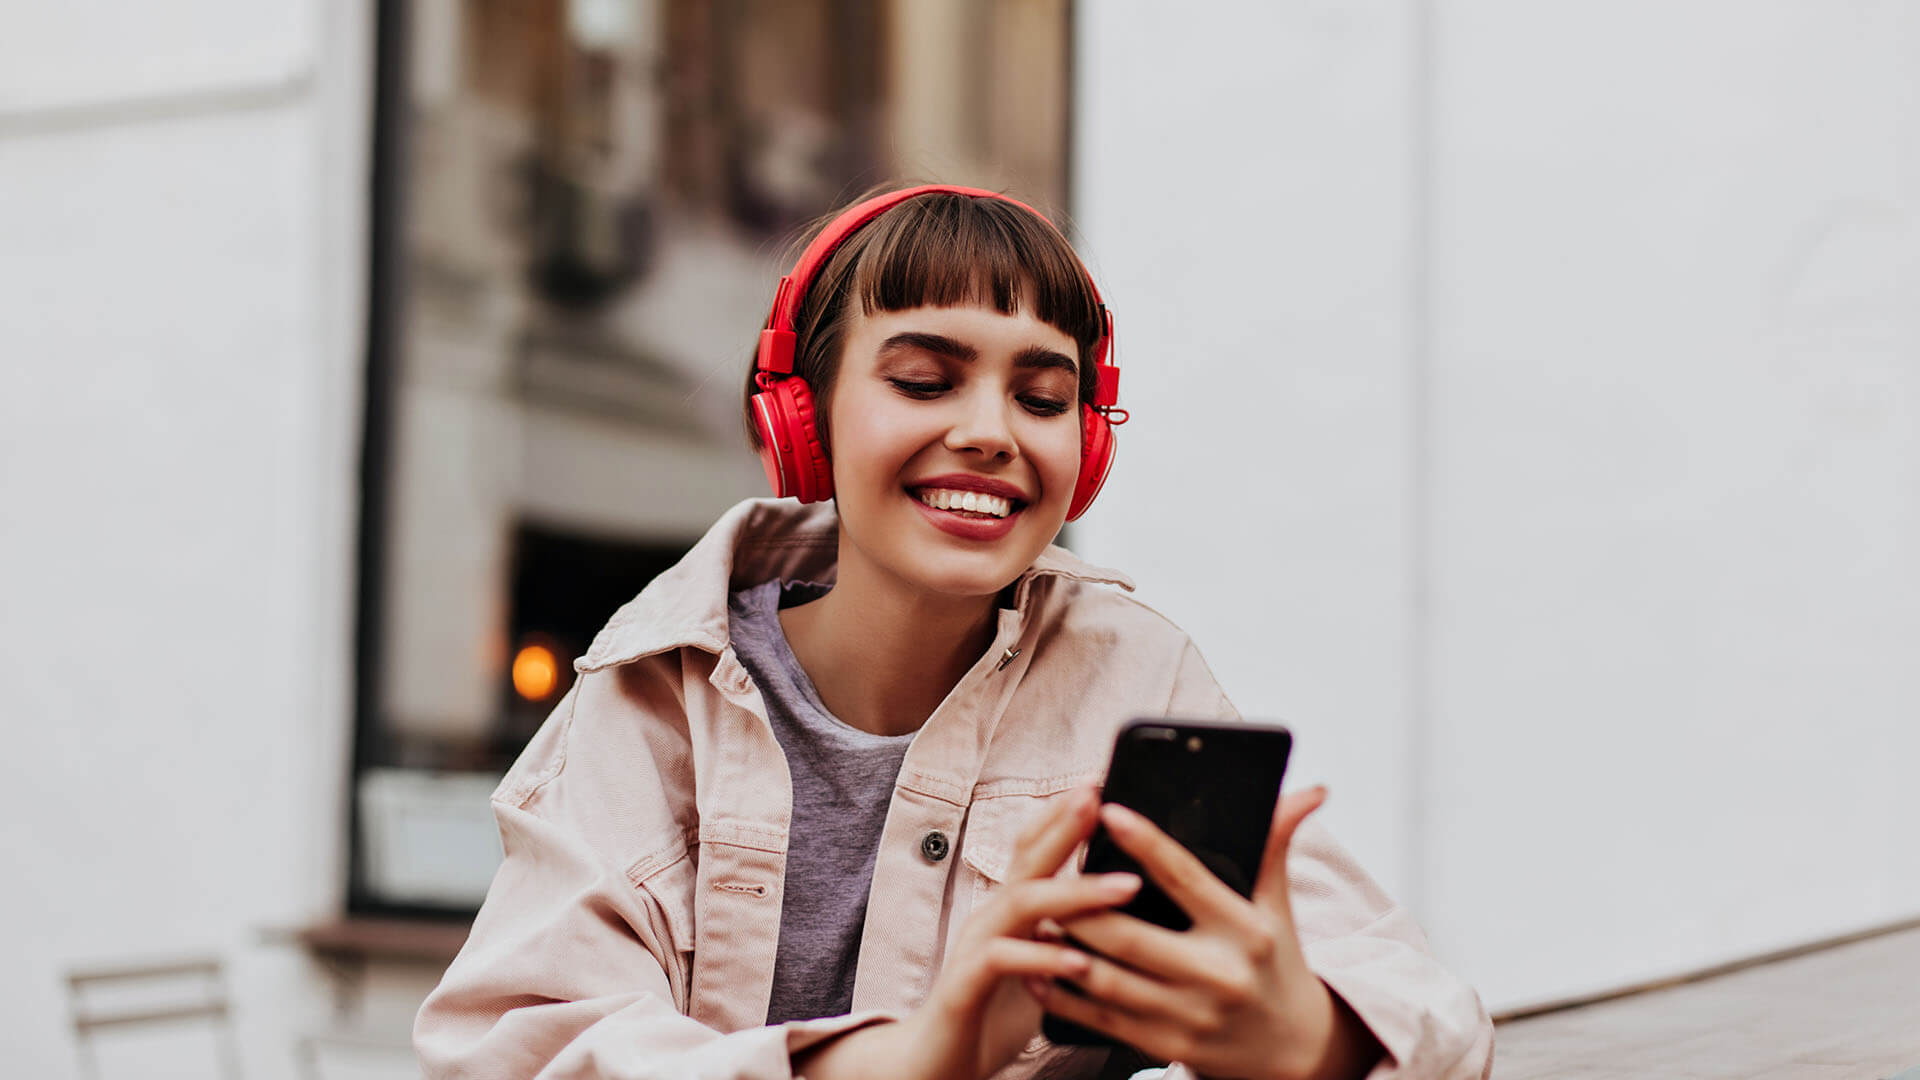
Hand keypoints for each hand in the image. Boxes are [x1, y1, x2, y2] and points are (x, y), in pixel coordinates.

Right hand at [797, 787, 1138, 1079]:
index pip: (1031, 848)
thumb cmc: (988, 1013)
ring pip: (1021, 904)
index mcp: (1007, 911)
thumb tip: (1111, 910)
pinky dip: (1044, 956)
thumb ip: (1061, 931)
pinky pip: (1002, 961)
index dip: (1061, 815)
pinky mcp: (965, 986)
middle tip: (1098, 798)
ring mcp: (974, 949)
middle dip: (1064, 826)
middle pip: (1026, 859)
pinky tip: (1080, 959)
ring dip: (1075, 892)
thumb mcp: (1034, 962)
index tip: (1097, 784)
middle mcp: (988, 918)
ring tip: (1124, 887)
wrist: (931, 1063)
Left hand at [1033, 788, 1383, 1079]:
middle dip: (1080, 904)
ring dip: (1061, 947)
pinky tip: (1036, 969)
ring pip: (1107, 978)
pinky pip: (1101, 1019)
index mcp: (1243, 931)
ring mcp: (1189, 1017)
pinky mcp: (1165, 1047)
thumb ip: (1275, 845)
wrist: (1292, 1051)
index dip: (1145, 843)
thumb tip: (1309, 790)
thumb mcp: (1275, 906)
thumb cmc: (1274, 962)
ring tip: (1033, 914)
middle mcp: (1217, 976)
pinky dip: (1062, 995)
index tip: (1107, 810)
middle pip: (1130, 935)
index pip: (1186, 878)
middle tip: (1045, 870)